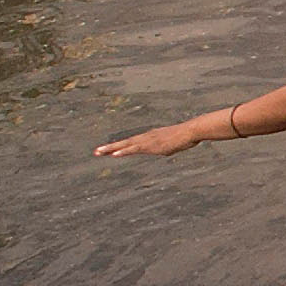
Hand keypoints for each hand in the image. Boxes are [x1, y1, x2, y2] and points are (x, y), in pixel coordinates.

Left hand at [94, 119, 214, 158]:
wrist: (190, 131)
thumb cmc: (186, 137)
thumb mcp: (173, 144)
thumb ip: (166, 146)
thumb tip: (167, 148)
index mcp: (150, 137)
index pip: (132, 142)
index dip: (120, 147)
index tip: (109, 151)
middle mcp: (146, 137)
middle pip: (125, 143)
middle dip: (109, 147)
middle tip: (95, 152)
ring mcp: (147, 140)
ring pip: (125, 145)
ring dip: (111, 149)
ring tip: (98, 152)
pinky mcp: (150, 145)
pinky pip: (134, 149)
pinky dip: (123, 151)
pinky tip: (114, 154)